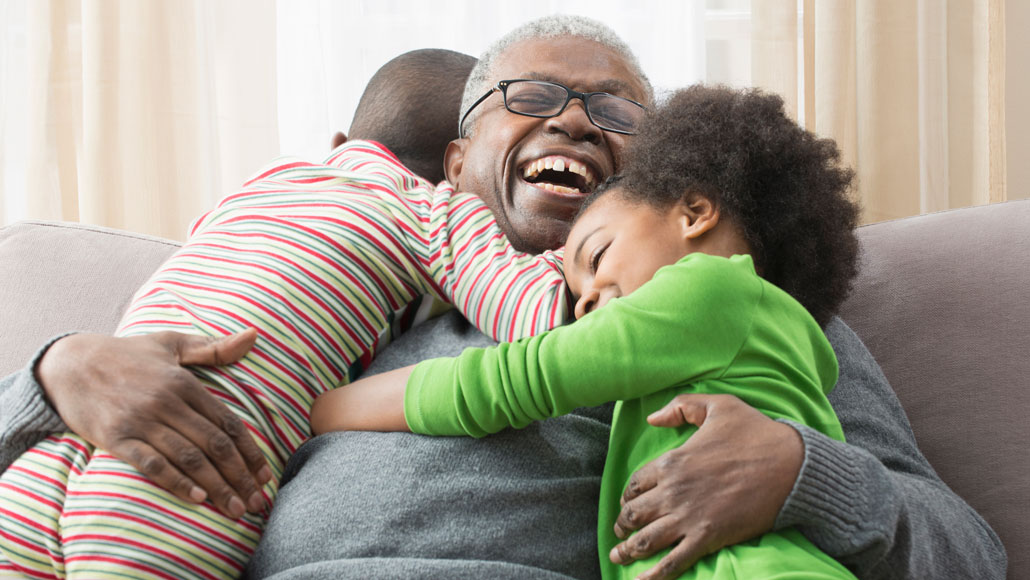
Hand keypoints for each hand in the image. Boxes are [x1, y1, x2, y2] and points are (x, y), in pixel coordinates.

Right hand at [36, 330, 271, 518]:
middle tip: (256, 502)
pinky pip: (152, 464)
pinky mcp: (116, 438)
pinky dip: (176, 482)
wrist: (70, 364)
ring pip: (189, 458)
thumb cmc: (128, 354)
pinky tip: (197, 498)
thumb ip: (214, 348)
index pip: (227, 423)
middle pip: (214, 445)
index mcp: (185, 383)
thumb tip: (254, 336)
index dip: (250, 452)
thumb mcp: (172, 344)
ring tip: (234, 508)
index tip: (265, 475)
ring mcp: (141, 421)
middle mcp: (167, 403)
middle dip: (240, 476)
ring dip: (216, 486)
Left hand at [610, 393, 803, 578]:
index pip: (635, 484)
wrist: (791, 465)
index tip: (628, 503)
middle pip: (633, 514)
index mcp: (672, 462)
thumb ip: (681, 406)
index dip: (628, 495)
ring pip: (645, 540)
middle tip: (620, 532)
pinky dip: (653, 575)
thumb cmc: (756, 433)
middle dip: (621, 525)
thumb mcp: (718, 405)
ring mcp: (688, 517)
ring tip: (618, 557)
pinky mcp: (707, 537)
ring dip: (627, 550)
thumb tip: (653, 418)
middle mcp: (673, 491)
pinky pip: (673, 561)